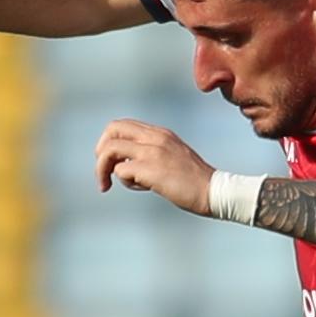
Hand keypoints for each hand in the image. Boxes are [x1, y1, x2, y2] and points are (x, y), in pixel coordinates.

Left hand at [92, 118, 233, 210]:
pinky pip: (121, 171)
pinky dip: (124, 182)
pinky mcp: (151, 170)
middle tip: (104, 171)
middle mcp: (155, 138)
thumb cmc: (194, 181)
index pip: (122, 125)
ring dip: (102, 169)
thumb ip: (152, 153)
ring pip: (110, 150)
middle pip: (111, 130)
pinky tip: (142, 188)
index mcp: (160, 133)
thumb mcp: (173, 156)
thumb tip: (125, 165)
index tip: (113, 162)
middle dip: (100, 151)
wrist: (215, 191)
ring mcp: (153, 152)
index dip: (110, 142)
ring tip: (107, 184)